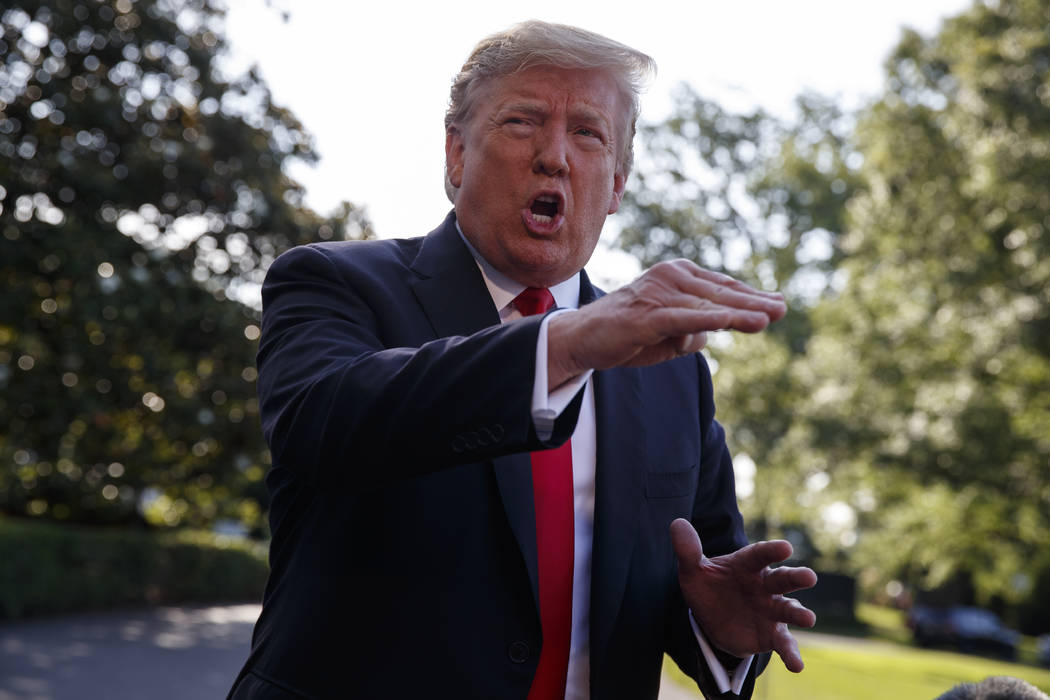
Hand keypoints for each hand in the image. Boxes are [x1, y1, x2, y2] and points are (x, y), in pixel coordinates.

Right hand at [547, 260, 784, 387]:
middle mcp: (670, 278)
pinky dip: (708, 319)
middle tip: (782, 309)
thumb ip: (696, 329)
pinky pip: (684, 317)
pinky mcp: (647, 315)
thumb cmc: (628, 334)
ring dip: (739, 312)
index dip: (751, 296)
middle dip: (754, 302)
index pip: (722, 287)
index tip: (777, 303)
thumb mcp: (671, 333)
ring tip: (767, 319)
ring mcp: (658, 295)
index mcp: (678, 276)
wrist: (582, 338)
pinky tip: (729, 322)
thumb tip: (715, 330)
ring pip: (707, 304)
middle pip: (721, 292)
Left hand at [669, 518, 816, 671]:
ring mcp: (771, 610)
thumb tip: (677, 523)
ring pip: (788, 609)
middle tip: (809, 576)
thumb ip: (688, 551)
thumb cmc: (708, 587)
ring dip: (799, 614)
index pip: (759, 555)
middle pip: (782, 579)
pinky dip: (791, 654)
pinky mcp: (772, 634)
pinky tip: (797, 666)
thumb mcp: (693, 571)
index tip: (786, 547)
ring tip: (809, 619)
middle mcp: (764, 586)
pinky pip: (783, 643)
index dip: (771, 551)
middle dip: (795, 577)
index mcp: (747, 565)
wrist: (712, 620)